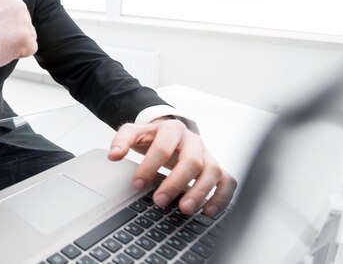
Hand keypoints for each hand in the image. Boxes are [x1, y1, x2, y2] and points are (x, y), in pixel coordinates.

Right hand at [0, 0, 37, 71]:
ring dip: (17, 45)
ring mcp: (24, 21)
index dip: (10, 27)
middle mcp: (20, 6)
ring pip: (30, 38)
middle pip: (28, 26)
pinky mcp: (25, 37)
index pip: (22, 15)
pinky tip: (3, 49)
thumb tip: (11, 13)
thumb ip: (3, 8)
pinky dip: (19, 54)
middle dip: (15, 36)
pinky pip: (31, 49)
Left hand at [108, 118, 235, 216]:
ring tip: (184, 209)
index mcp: (172, 129)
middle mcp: (193, 140)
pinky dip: (222, 196)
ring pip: (213, 171)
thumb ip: (122, 140)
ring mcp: (208, 154)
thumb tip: (114, 155)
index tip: (137, 184)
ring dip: (200, 192)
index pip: (163, 147)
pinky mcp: (216, 167)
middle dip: (175, 183)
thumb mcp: (135, 133)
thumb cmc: (152, 137)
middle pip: (192, 161)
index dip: (150, 166)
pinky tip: (208, 211)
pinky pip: (228, 181)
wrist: (170, 133)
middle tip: (159, 201)